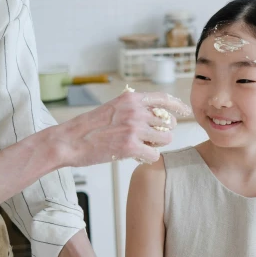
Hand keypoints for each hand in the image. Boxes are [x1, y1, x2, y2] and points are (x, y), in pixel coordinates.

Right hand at [53, 90, 190, 167]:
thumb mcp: (112, 108)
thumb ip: (133, 109)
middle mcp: (135, 111)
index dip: (178, 106)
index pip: (163, 99)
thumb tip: (156, 116)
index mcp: (130, 99)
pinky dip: (148, 158)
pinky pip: (155, 155)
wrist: (69, 141)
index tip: (186, 112)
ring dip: (157, 145)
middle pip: (168, 122)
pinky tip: (135, 156)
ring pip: (165, 139)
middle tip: (148, 139)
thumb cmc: (89, 127)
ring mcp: (134, 128)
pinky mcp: (131, 147)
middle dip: (163, 132)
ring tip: (141, 147)